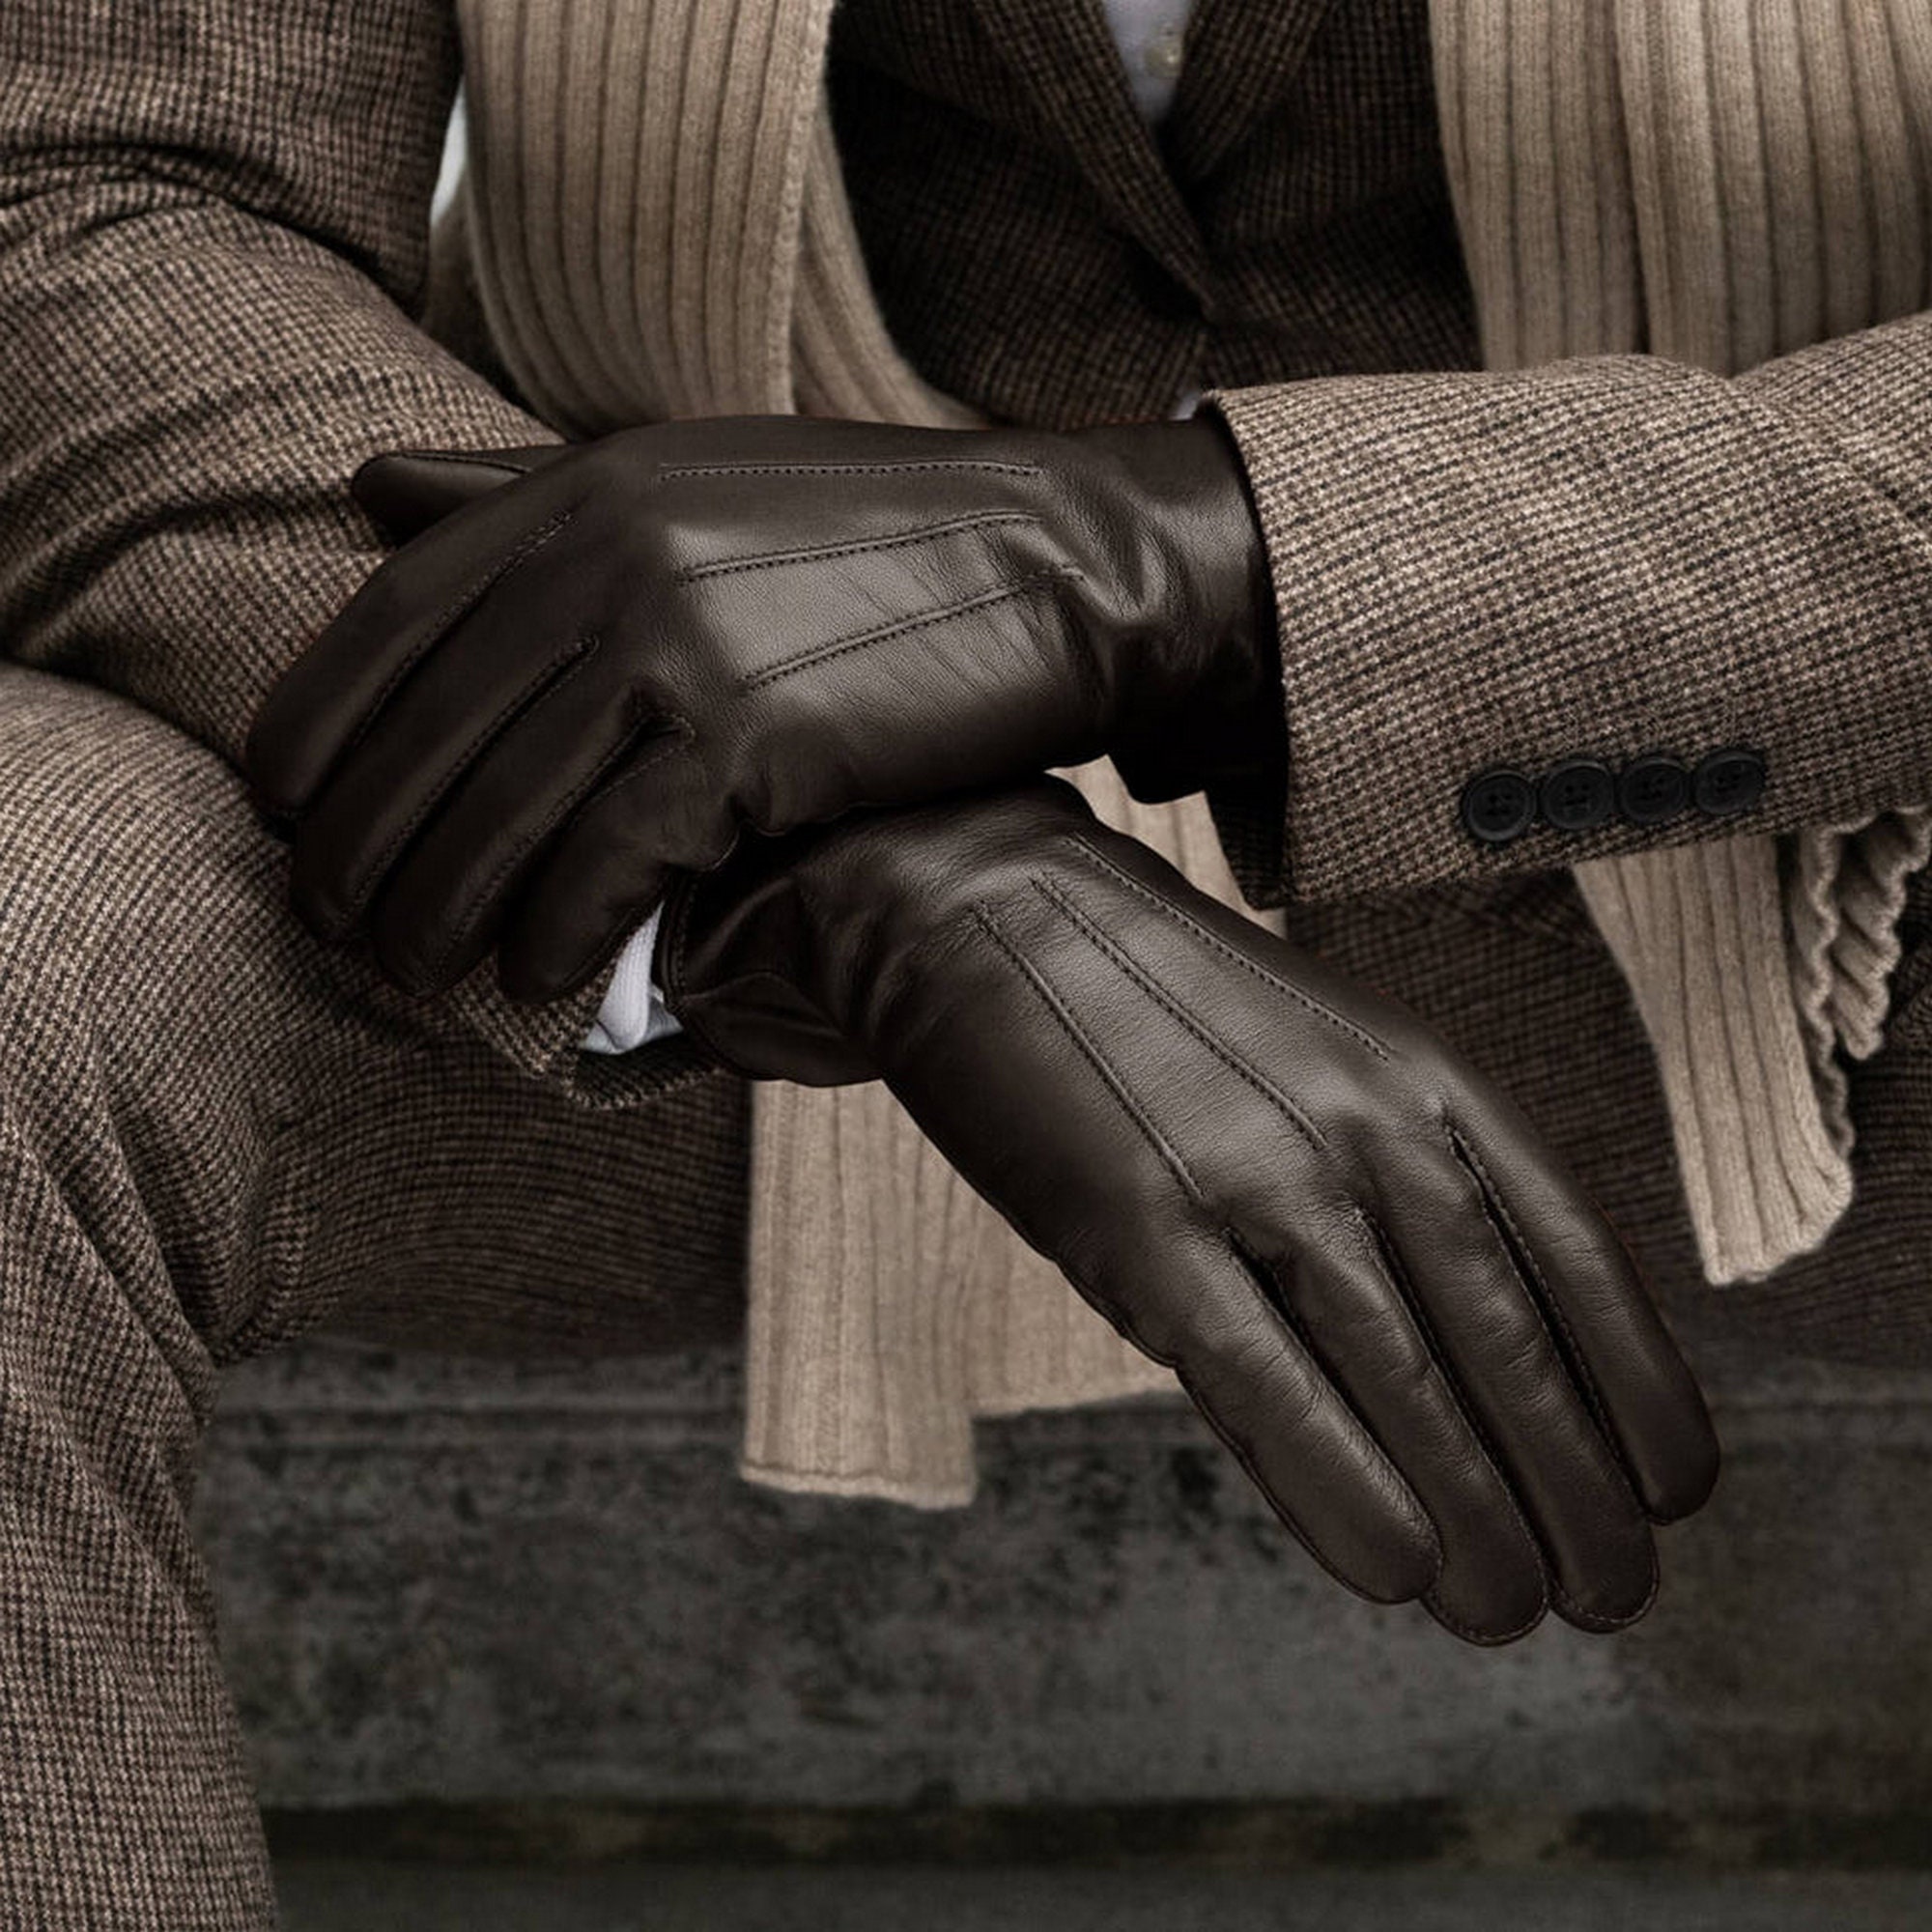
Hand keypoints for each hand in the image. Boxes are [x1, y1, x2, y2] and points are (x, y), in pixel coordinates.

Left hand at [244, 414, 1276, 999]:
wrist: (1051, 566)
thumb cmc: (869, 539)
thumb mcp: (682, 479)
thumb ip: (519, 493)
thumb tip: (367, 492)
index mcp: (578, 494)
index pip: (388, 625)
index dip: (315, 733)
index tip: (285, 815)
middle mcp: (607, 558)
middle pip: (426, 737)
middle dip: (361, 851)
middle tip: (337, 931)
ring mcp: (677, 644)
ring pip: (503, 812)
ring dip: (440, 914)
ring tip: (414, 978)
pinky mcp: (751, 735)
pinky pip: (611, 861)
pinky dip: (559, 932)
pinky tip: (538, 981)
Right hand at [656, 781, 1718, 1643]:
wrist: (989, 910)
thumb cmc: (1159, 1012)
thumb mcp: (1315, 1064)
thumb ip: (1392, 1187)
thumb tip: (1464, 1365)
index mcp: (1423, 1076)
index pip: (1571, 1254)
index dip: (1639, 1388)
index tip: (1673, 1489)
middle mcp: (1363, 1122)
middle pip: (1505, 1338)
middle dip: (1575, 1489)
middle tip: (1611, 1594)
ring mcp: (1252, 1173)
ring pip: (1404, 1377)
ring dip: (1477, 1517)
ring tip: (1511, 1610)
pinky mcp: (1139, 1226)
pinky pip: (1263, 1383)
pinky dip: (1339, 1486)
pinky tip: (1394, 1569)